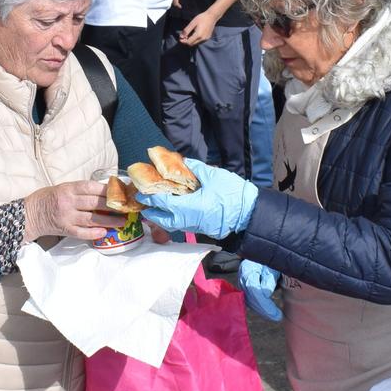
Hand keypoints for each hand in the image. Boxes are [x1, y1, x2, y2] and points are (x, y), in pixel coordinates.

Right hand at [24, 181, 128, 242]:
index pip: (91, 187)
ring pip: (92, 219)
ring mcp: (66, 217)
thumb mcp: (63, 187)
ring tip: (122, 222)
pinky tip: (104, 232)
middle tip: (127, 208)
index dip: (107, 190)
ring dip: (109, 221)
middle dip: (113, 206)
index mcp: (68, 188)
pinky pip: (82, 232)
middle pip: (95, 203)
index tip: (121, 192)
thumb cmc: (48, 198)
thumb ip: (80, 190)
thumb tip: (104, 191)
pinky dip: (94, 233)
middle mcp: (68, 202)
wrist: (30, 213)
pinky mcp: (65, 229)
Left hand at [135, 159, 257, 239]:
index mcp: (188, 207)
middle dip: (150, 210)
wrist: (249, 214)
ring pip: (169, 224)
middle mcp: (187, 220)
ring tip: (154, 203)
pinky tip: (172, 207)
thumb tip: (184, 161)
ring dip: (159, 215)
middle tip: (144, 198)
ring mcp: (193, 226)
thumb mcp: (214, 176)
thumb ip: (196, 169)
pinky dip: (171, 217)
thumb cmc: (232, 194)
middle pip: (160, 219)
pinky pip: (179, 224)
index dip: (149, 195)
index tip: (140, 188)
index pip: (161, 202)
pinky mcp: (199, 228)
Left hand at [178, 12, 217, 46]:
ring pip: (196, 43)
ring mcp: (206, 39)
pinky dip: (195, 40)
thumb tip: (181, 36)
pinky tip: (194, 35)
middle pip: (192, 44)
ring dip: (191, 41)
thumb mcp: (192, 23)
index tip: (180, 38)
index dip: (183, 41)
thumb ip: (186, 30)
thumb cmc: (201, 18)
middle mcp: (202, 39)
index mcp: (198, 35)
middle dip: (187, 42)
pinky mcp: (208, 37)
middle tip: (183, 36)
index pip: (189, 42)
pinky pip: (200, 41)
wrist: (212, 16)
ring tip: (188, 35)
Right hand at [238, 258, 281, 321]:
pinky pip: (250, 300)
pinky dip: (259, 307)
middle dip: (265, 310)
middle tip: (278, 317)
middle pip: (251, 297)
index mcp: (248, 268)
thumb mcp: (274, 265)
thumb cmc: (273, 257)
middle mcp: (242, 276)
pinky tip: (268, 311)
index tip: (277, 312)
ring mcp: (242, 281)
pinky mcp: (245, 286)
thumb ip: (269, 278)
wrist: (266, 251)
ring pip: (250, 300)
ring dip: (262, 310)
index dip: (265, 303)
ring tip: (275, 316)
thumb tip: (266, 293)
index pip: (254, 290)